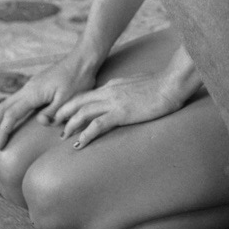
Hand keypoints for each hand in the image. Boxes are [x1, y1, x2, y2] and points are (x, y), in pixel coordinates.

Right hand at [0, 52, 99, 149]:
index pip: (11, 116)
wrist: (84, 58)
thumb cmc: (79, 78)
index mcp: (33, 93)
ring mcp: (31, 86)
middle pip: (2, 108)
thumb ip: (53, 112)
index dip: (3, 131)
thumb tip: (40, 122)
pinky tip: (12, 119)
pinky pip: (16, 100)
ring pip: (7, 103)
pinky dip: (8, 112)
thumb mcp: (70, 99)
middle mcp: (28, 89)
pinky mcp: (37, 85)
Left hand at [51, 72, 190, 148]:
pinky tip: (79, 144)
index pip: (87, 95)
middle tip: (57, 127)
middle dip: (65, 114)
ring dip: (71, 125)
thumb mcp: (137, 84)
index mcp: (112, 85)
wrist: (171, 84)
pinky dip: (85, 135)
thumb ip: (125, 89)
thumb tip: (122, 96)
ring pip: (83, 112)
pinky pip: (97, 124)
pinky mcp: (121, 112)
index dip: (73, 105)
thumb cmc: (161, 85)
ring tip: (64, 137)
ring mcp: (114, 102)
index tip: (66, 116)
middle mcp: (109, 91)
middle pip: (78, 102)